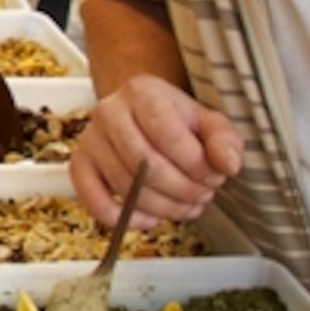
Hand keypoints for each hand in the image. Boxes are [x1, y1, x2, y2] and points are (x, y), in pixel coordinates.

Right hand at [71, 77, 242, 223]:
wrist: (142, 117)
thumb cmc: (177, 121)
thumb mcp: (209, 123)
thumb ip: (225, 141)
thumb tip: (228, 164)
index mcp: (142, 91)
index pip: (168, 135)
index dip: (197, 165)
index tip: (215, 175)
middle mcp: (109, 112)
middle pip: (146, 164)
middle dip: (183, 189)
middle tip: (203, 194)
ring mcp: (90, 140)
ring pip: (126, 187)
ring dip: (163, 207)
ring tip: (185, 205)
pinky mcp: (80, 166)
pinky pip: (95, 202)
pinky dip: (125, 219)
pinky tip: (149, 218)